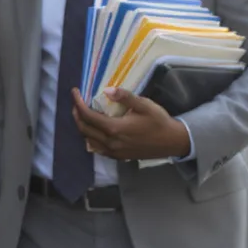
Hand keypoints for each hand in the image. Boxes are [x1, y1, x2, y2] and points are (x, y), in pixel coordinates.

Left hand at [71, 87, 190, 160]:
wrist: (173, 142)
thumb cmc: (159, 122)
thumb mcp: (144, 105)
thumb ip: (125, 97)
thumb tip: (107, 90)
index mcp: (114, 129)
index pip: (87, 116)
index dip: (77, 103)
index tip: (75, 92)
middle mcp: (110, 142)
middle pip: (84, 128)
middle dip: (76, 114)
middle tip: (77, 102)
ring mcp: (113, 152)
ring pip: (88, 139)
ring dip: (82, 126)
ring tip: (83, 113)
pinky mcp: (118, 157)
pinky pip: (97, 148)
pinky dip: (90, 137)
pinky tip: (94, 129)